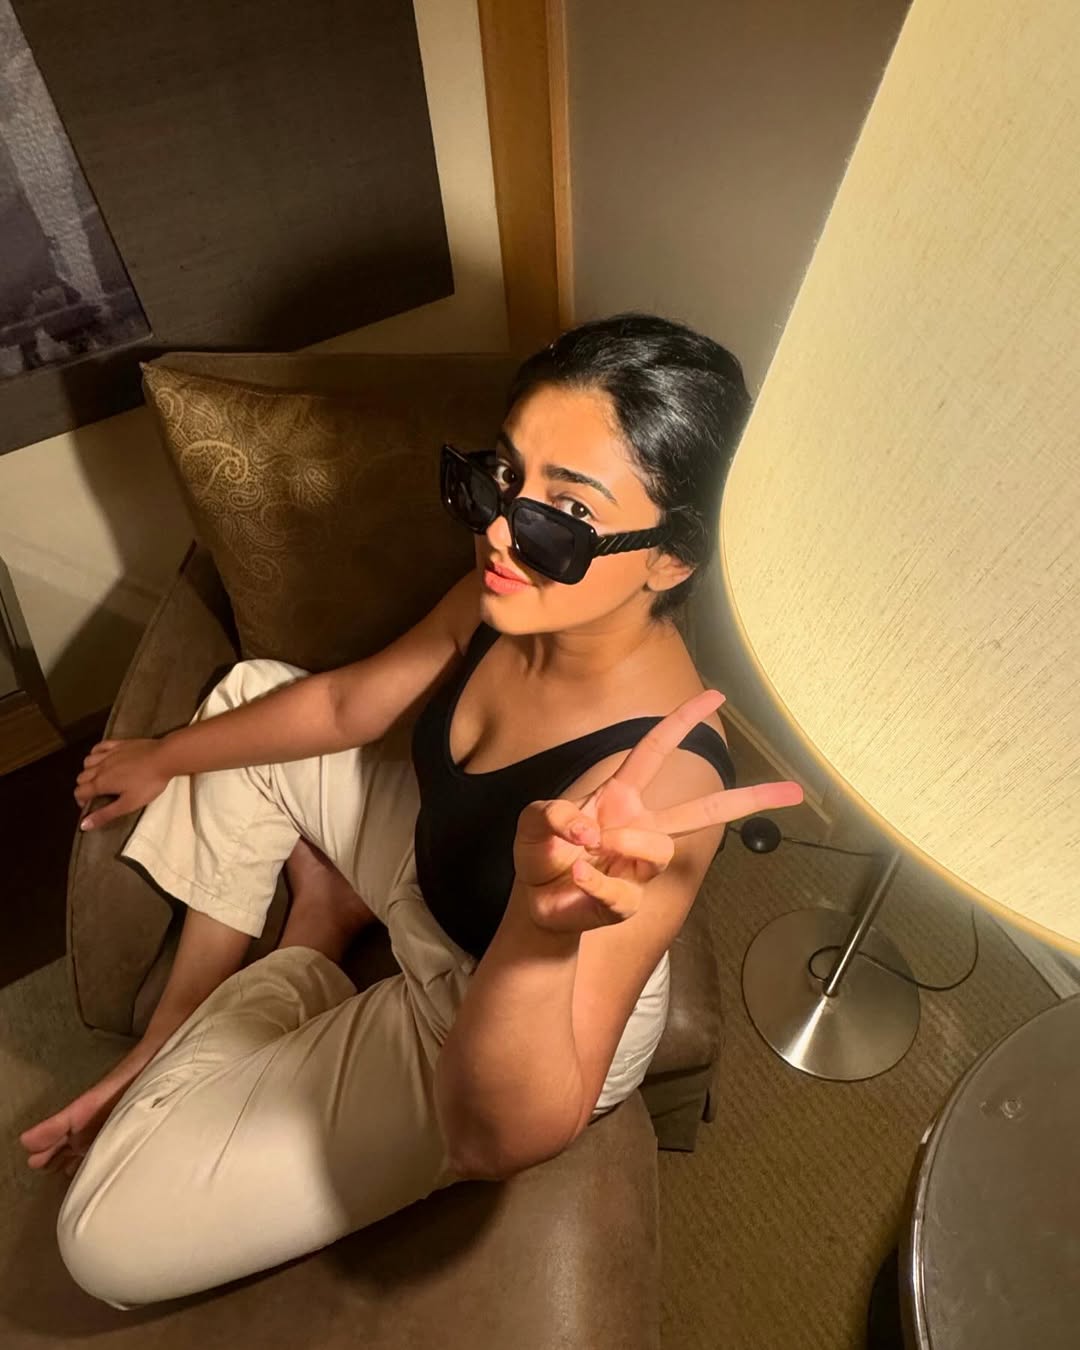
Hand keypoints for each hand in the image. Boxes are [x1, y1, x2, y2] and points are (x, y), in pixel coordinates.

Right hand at [75, 737, 171, 830]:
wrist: (164, 758)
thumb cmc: (148, 783)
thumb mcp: (128, 804)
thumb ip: (105, 815)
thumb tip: (84, 825)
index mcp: (101, 782)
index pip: (79, 792)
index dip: (81, 801)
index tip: (91, 806)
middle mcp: (101, 766)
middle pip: (81, 777)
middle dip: (84, 787)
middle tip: (97, 794)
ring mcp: (109, 753)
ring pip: (87, 761)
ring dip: (88, 770)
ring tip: (99, 777)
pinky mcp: (119, 744)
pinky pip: (100, 746)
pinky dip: (96, 752)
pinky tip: (102, 757)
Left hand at [513, 690, 803, 933]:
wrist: (535, 905)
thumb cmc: (542, 854)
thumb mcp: (533, 823)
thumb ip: (552, 815)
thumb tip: (589, 832)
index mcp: (621, 795)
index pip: (654, 749)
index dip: (682, 721)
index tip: (716, 695)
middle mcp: (640, 827)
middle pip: (702, 810)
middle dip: (749, 800)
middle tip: (793, 791)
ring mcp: (639, 866)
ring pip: (658, 849)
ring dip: (620, 847)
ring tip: (584, 855)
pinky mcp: (630, 901)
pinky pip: (622, 891)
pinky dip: (592, 884)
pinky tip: (576, 882)